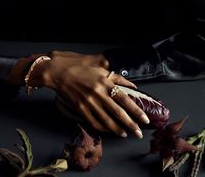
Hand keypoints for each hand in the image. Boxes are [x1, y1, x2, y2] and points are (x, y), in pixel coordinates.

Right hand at [29, 51, 148, 137]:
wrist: (60, 74)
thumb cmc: (81, 71)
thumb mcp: (100, 70)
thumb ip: (118, 78)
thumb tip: (132, 86)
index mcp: (105, 83)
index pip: (125, 100)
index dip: (136, 111)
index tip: (144, 120)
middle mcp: (98, 94)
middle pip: (118, 113)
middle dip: (130, 125)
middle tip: (138, 134)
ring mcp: (88, 103)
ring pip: (106, 120)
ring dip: (117, 129)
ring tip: (125, 134)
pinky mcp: (80, 109)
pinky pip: (93, 121)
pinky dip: (102, 128)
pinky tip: (108, 130)